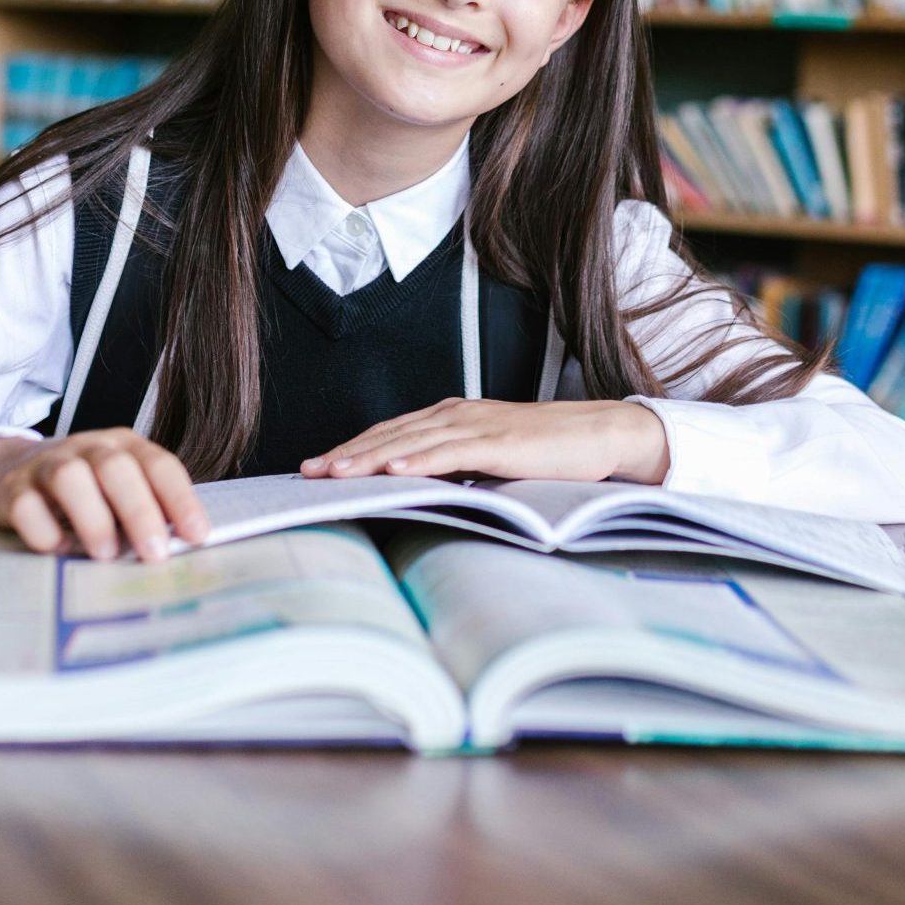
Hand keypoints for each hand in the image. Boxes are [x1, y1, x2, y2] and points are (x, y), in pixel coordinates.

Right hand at [0, 429, 209, 562]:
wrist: (8, 470)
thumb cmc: (82, 488)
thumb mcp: (118, 489)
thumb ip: (148, 508)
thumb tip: (182, 547)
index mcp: (123, 446)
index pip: (159, 465)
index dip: (181, 499)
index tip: (197, 535)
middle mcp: (87, 448)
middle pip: (116, 468)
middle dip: (139, 512)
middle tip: (155, 554)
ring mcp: (47, 465)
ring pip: (70, 478)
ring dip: (92, 518)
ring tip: (105, 555)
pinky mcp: (12, 490)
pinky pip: (25, 506)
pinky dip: (43, 531)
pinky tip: (57, 550)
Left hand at [300, 398, 669, 485]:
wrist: (599, 434)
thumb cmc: (545, 452)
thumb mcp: (488, 461)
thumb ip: (453, 467)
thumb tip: (416, 490)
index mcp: (449, 417)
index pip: (388, 434)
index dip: (350, 449)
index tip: (316, 467)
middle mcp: (455, 414)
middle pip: (388, 435)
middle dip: (345, 453)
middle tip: (306, 473)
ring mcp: (476, 425)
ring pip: (410, 441)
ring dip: (369, 458)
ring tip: (333, 473)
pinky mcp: (499, 442)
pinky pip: (451, 452)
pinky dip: (419, 460)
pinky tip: (394, 471)